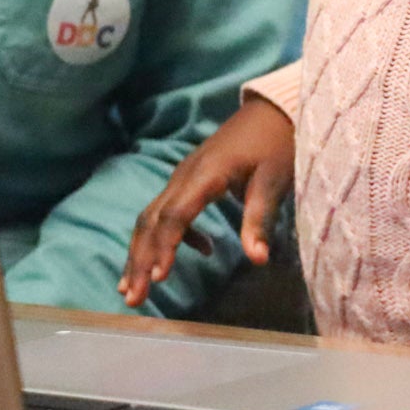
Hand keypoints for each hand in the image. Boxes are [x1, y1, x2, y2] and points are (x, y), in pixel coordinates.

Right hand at [119, 94, 296, 307]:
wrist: (273, 110)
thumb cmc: (276, 144)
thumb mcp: (273, 182)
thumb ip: (260, 220)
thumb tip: (258, 260)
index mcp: (205, 175)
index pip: (176, 215)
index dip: (165, 247)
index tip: (158, 278)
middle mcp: (184, 176)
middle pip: (152, 220)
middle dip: (139, 260)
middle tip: (133, 299)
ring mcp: (182, 176)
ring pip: (151, 217)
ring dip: (141, 253)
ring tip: (133, 289)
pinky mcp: (188, 179)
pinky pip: (166, 210)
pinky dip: (167, 236)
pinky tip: (193, 253)